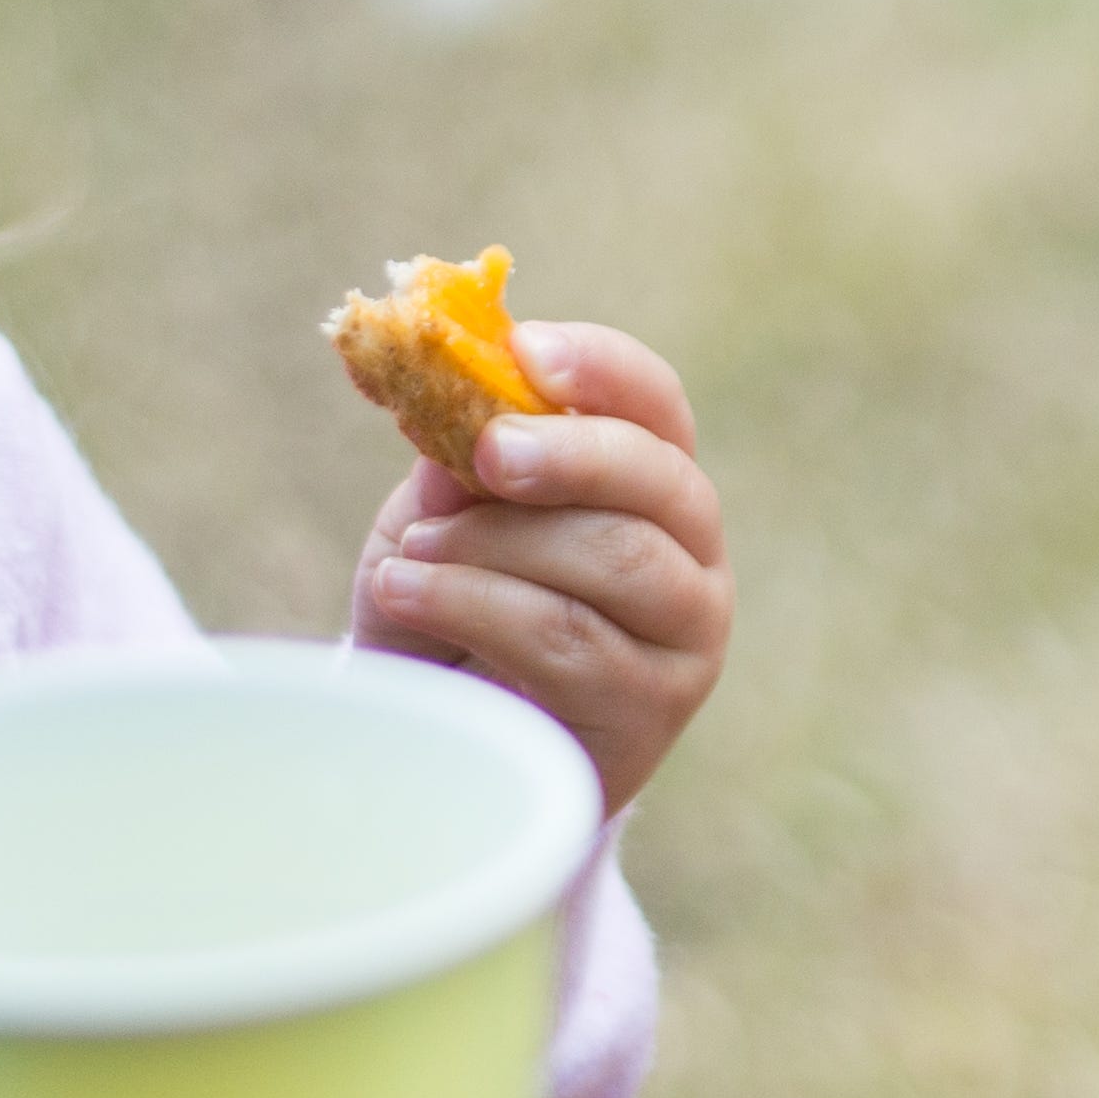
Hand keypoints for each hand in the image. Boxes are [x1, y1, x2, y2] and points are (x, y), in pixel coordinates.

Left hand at [349, 318, 727, 812]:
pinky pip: (570, 638)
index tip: (526, 350)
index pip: (656, 405)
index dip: (601, 368)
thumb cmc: (446, 619)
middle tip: (488, 451)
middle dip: (569, 453)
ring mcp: (686, 635)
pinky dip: (475, 603)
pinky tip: (407, 594)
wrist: (441, 746)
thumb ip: (453, 475)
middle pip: (659, 479)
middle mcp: (691, 554)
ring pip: (617, 557)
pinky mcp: (651, 707)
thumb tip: (457, 431)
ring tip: (410, 555)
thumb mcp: (435, 526)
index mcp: (648, 485)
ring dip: (497, 543)